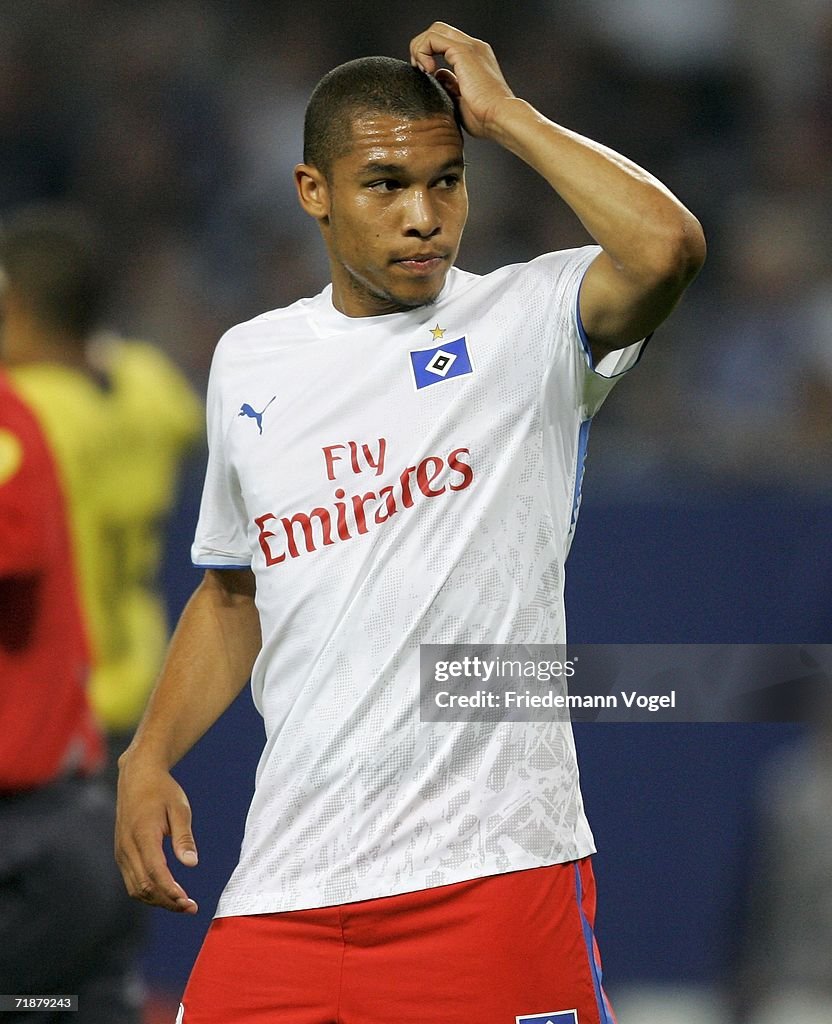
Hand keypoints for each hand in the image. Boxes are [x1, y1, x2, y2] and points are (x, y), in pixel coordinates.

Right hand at [115, 753, 199, 913]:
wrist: (137, 776)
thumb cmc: (162, 791)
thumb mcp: (179, 808)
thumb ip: (184, 837)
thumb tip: (191, 864)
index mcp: (142, 835)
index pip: (155, 872)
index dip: (171, 891)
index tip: (188, 902)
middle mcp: (127, 847)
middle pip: (145, 886)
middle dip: (167, 902)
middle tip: (191, 908)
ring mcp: (121, 851)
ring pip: (136, 888)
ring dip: (158, 900)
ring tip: (181, 903)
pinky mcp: (121, 853)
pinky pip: (132, 880)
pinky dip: (148, 892)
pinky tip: (167, 892)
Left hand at [409, 22, 514, 139]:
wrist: (500, 117)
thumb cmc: (485, 117)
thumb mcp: (461, 101)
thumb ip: (450, 86)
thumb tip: (438, 76)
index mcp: (475, 58)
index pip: (446, 42)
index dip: (429, 53)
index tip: (426, 75)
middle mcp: (474, 47)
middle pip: (439, 31)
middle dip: (422, 47)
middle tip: (420, 70)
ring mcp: (470, 46)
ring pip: (435, 30)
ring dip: (420, 48)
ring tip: (423, 70)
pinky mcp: (463, 51)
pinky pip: (433, 38)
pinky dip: (423, 51)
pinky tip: (428, 70)